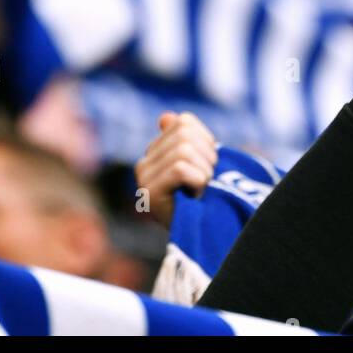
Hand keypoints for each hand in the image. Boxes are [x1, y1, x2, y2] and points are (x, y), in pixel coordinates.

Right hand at [135, 111, 218, 227]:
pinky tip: (196, 196)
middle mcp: (144, 162)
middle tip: (206, 181)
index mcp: (155, 151)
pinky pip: (180, 169)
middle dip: (206, 157)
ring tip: (200, 190)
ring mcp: (144, 177)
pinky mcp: (149, 192)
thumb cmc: (205, 200)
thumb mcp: (200, 163)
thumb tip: (166, 117)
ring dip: (203, 171)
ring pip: (184, 150)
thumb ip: (186, 139)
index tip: (208, 165)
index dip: (206, 141)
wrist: (203, 236)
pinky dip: (197, 181)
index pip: (185, 123)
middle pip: (185, 135)